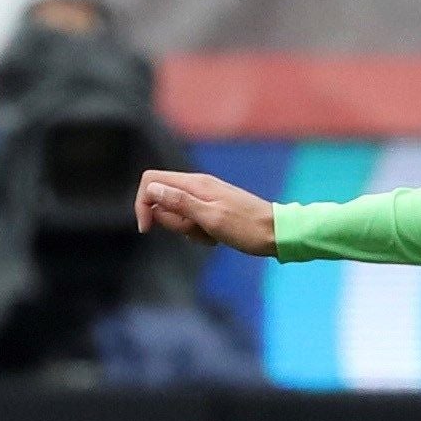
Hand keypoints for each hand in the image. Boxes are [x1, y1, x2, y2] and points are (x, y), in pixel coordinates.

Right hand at [136, 170, 277, 255]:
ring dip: (188, 230)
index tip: (147, 229)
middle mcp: (198, 186)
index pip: (151, 181)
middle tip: (199, 230)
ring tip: (212, 235)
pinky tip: (217, 238)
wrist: (278, 233)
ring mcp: (206, 198)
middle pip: (163, 201)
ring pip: (177, 214)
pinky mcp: (213, 210)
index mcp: (195, 183)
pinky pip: (192, 222)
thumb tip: (152, 189)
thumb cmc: (247, 228)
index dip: (142, 203)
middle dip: (172, 222)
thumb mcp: (211, 218)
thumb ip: (180, 203)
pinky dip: (199, 233)